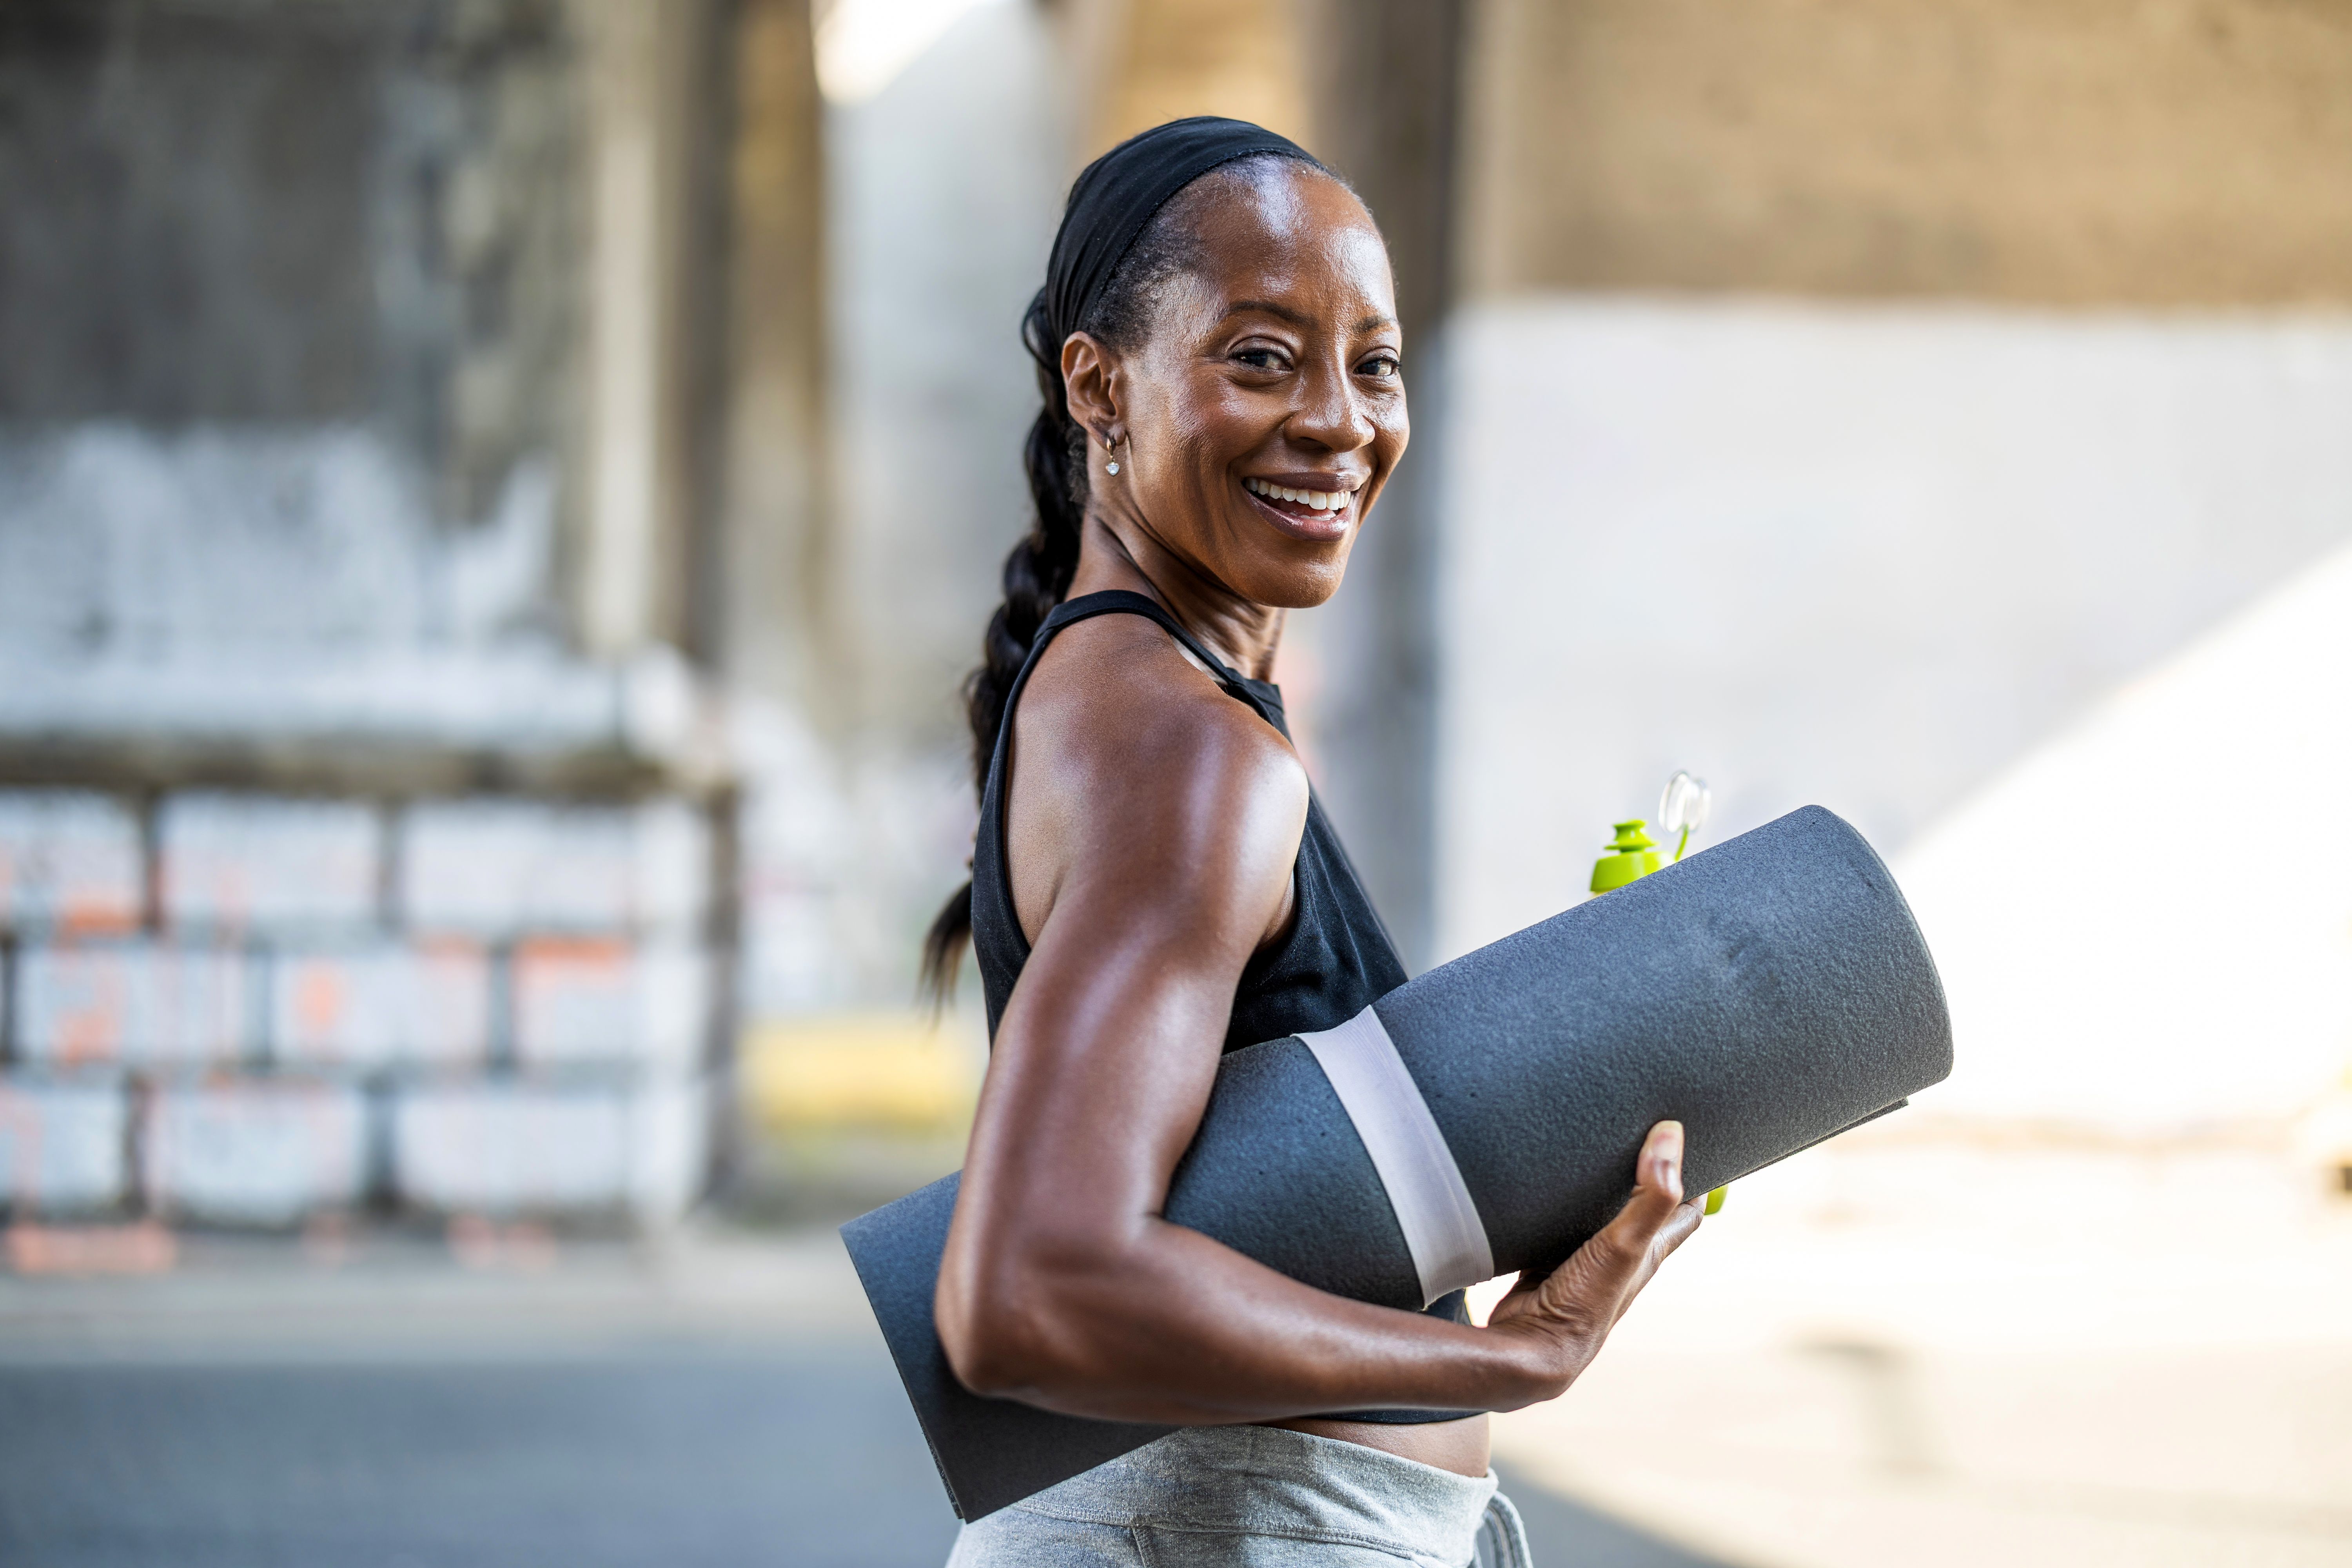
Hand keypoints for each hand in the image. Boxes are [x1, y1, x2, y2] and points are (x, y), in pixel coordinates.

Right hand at [1484, 1120, 1704, 1399]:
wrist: (1529, 1346)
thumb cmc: (1583, 1303)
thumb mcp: (1624, 1244)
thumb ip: (1650, 1194)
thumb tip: (1672, 1135)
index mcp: (1649, 1251)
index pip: (1686, 1211)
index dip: (1697, 1178)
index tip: (1694, 1142)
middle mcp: (1622, 1254)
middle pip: (1645, 1208)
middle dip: (1648, 1174)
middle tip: (1641, 1134)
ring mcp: (1584, 1257)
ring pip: (1600, 1215)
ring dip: (1600, 1190)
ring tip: (1593, 1152)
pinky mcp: (1549, 1259)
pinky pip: (1558, 1225)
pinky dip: (1558, 1206)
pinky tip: (1545, 1188)